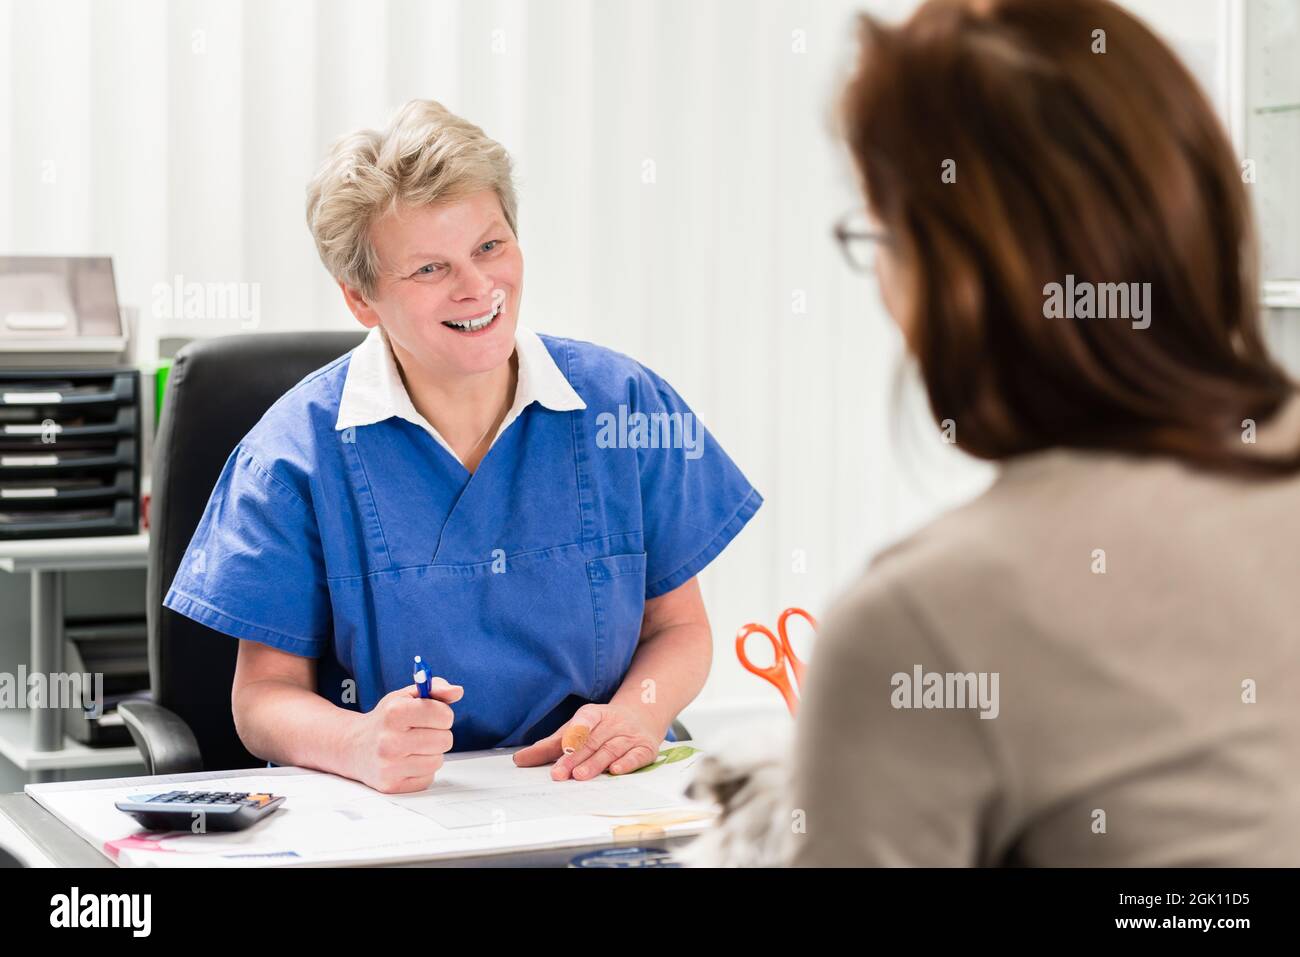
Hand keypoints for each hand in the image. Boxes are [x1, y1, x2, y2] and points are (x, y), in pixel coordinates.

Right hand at [348, 679, 462, 792]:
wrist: (354, 747)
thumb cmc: (385, 720)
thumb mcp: (405, 696)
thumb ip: (435, 688)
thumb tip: (457, 691)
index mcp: (394, 713)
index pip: (443, 715)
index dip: (442, 714)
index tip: (430, 714)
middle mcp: (389, 740)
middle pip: (445, 740)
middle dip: (438, 734)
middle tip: (421, 732)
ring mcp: (389, 766)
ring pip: (438, 761)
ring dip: (431, 753)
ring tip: (413, 747)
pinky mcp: (392, 786)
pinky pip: (428, 778)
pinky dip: (422, 770)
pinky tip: (407, 762)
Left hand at [512, 703, 664, 780]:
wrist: (641, 718)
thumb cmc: (600, 729)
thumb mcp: (575, 730)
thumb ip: (549, 746)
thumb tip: (519, 760)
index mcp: (594, 714)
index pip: (584, 720)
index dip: (575, 732)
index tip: (564, 745)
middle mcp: (613, 723)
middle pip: (592, 741)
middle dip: (575, 758)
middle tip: (560, 773)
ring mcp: (630, 735)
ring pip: (611, 749)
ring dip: (596, 763)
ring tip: (580, 776)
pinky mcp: (645, 749)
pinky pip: (636, 756)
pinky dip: (627, 763)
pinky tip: (615, 770)